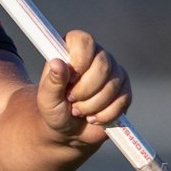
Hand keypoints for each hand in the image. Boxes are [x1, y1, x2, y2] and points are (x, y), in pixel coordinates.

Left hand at [36, 30, 130, 149]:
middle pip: (102, 66)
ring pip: (112, 86)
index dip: (79, 61)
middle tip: (71, 101)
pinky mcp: (124, 90)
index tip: (70, 81)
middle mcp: (96, 55)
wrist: (68, 130)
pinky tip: (93, 117)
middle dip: (85, 91)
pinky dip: (105, 115)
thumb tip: (57, 63)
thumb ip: (52, 81)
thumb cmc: (54, 109)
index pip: (84, 41)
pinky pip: (122, 101)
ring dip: (92, 106)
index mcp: (74, 50)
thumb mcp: (47, 98)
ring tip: (79, 111)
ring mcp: (113, 71)